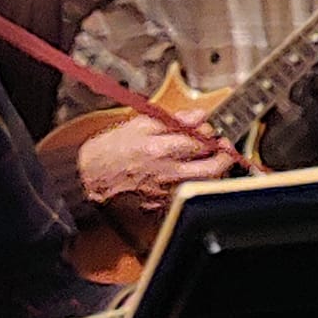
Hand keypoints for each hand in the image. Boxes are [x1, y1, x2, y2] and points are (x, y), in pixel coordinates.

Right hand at [78, 109, 235, 211]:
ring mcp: (166, 190)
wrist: (92, 175)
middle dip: (225, 157)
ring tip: (211, 159)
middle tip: (225, 148)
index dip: (211, 133)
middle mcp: (166, 172)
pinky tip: (191, 173)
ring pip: (204, 184)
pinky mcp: (162, 202)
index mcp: (161, 149)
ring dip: (214, 171)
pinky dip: (195, 182)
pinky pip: (187, 193)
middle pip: (211, 169)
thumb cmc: (113, 149)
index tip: (210, 129)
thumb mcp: (141, 124)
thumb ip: (174, 119)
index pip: (201, 142)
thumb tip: (199, 115)